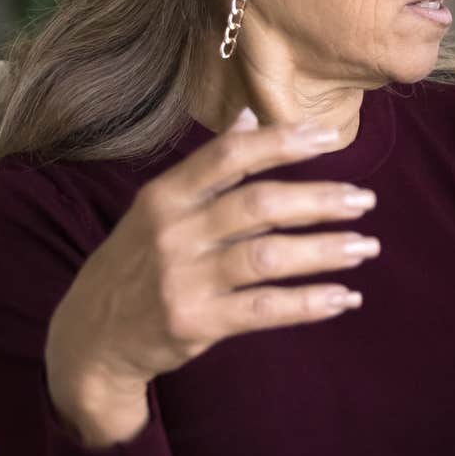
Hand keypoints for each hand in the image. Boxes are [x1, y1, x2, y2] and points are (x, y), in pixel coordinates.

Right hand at [45, 108, 380, 445]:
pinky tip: (344, 298)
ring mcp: (183, 280)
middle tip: (364, 200)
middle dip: (319, 200)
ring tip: (365, 247)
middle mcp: (173, 233)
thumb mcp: (158, 210)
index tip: (329, 137)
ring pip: (268, 257)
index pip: (228, 156)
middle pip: (258, 206)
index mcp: (164, 197)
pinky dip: (309, 303)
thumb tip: (250, 115)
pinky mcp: (195, 323)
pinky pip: (265, 310)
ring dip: (324, 251)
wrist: (89, 340)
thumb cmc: (137, 264)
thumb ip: (208, 168)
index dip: (281, 142)